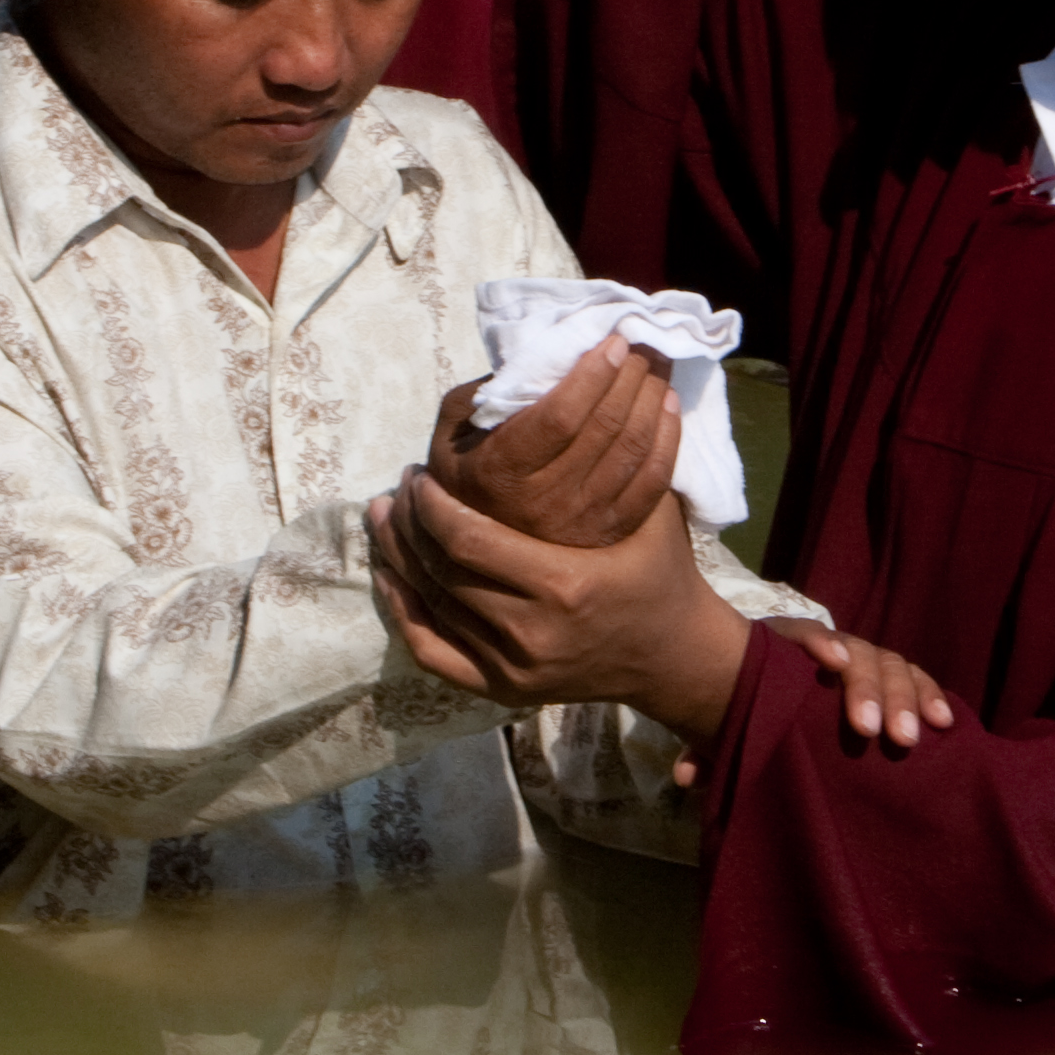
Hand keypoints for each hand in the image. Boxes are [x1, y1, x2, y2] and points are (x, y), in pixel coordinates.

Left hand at [366, 465, 751, 737]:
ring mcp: (514, 668)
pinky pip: (433, 653)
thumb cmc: (659, 568)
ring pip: (430, 608)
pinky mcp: (504, 689)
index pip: (466, 540)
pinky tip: (388, 577)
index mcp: (565, 584)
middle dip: (407, 526)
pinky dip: (403, 613)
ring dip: (398, 559)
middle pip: (440, 572)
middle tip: (396, 489)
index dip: (430, 505)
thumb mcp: (647, 509)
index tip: (419, 475)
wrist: (672, 655)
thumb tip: (605, 365)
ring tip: (383, 519)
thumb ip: (617, 450)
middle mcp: (531, 633)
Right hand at [425, 334, 674, 548]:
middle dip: (630, 375)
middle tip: (642, 343)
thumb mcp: (454, 424)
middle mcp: (541, 504)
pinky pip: (654, 482)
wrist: (480, 536)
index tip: (613, 341)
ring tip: (658, 364)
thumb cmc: (467, 463)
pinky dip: (668, 438)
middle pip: (604, 428)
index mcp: (499, 472)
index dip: (593, 376)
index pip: (559, 418)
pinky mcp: (610, 532)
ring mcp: (580, 523)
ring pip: (632, 450)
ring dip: (652, 398)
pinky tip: (668, 404)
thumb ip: (489, 391)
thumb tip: (547, 352)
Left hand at [665, 613, 953, 785]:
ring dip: (904, 697)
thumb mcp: (726, 727)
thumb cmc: (750, 709)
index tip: (829, 664)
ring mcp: (864, 663)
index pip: (801, 633)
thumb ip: (710, 746)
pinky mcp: (891, 685)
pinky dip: (931, 697)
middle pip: (856, 653)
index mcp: (783, 647)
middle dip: (867, 688)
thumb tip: (690, 775)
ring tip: (908, 737)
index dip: (816, 644)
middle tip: (870, 731)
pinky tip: (944, 722)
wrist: (768, 692)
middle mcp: (830, 648)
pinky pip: (917, 681)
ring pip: (890, 665)